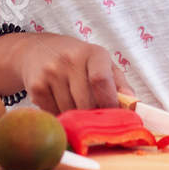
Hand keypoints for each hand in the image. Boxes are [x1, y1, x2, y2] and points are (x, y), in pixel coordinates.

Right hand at [9, 33, 131, 113]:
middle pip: (86, 102)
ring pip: (70, 112)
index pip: (101, 80)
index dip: (109, 103)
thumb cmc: (78, 60)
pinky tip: (61, 104)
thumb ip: (119, 83)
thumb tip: (132, 103)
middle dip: (93, 116)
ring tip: (77, 107)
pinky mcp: (36, 87)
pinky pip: (54, 113)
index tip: (114, 115)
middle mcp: (69, 60)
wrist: (37, 50)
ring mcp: (50, 73)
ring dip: (76, 118)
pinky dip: (61, 116)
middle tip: (96, 117)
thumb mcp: (102, 62)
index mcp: (93, 53)